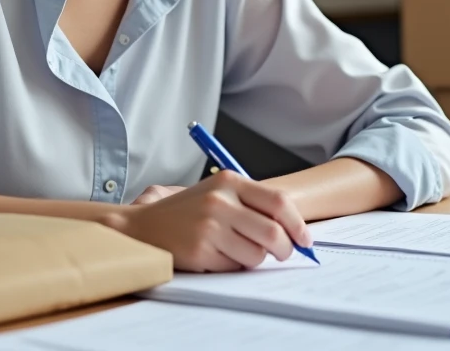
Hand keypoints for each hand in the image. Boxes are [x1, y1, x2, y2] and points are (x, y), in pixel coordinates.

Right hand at [112, 171, 310, 271]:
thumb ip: (253, 203)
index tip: (305, 240)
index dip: (298, 224)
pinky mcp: (200, 250)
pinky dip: (234, 266)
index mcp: (230, 182)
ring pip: (257, 254)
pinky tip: (218, 255)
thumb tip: (293, 227)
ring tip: (238, 250)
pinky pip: (235, 267)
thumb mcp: (219, 192)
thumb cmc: (188, 210)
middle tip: (283, 253)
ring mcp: (210, 226)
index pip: (279, 202)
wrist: (144, 225)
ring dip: (255, 258)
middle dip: (285, 249)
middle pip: (273, 232)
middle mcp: (221, 202)